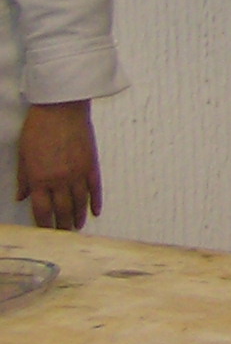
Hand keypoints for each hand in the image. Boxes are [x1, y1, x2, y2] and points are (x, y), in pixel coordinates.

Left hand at [16, 100, 101, 229]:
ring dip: (78, 216)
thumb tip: (22, 197)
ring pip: (80, 202)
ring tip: (77, 227)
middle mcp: (59, 180)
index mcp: (39, 178)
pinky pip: (95, 188)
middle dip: (62, 225)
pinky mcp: (91, 164)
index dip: (44, 223)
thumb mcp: (23, 154)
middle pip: (63, 210)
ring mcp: (78, 173)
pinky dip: (96, 201)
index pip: (42, 210)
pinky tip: (95, 211)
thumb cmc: (38, 128)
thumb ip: (24, 178)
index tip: (45, 231)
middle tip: (63, 234)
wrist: (61, 108)